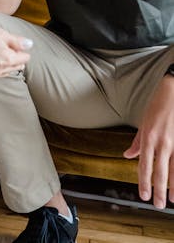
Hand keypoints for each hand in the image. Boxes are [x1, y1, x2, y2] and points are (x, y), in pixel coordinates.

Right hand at [0, 25, 31, 78]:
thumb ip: (16, 40)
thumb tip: (29, 44)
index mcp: (9, 59)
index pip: (25, 57)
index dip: (21, 48)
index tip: (13, 43)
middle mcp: (3, 70)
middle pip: (18, 66)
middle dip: (16, 57)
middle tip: (6, 46)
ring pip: (7, 71)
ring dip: (6, 63)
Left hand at [123, 75, 173, 207]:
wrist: (173, 92)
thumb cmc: (157, 106)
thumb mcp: (143, 122)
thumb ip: (137, 142)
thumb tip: (128, 155)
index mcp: (148, 137)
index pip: (144, 165)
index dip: (143, 182)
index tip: (143, 196)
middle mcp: (162, 142)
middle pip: (160, 172)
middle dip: (158, 190)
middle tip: (157, 204)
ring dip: (173, 187)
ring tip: (172, 200)